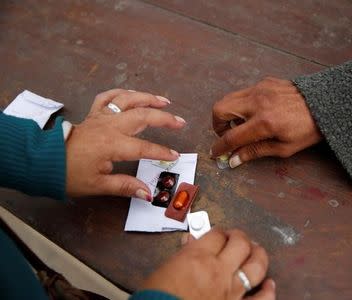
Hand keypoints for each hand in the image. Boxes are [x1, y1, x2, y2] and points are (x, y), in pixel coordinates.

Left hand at [65, 89, 185, 199]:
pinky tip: (132, 94)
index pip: (144, 147)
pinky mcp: (93, 114)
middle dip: (164, 118)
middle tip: (180, 121)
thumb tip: (147, 192)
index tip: (174, 156)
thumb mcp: (97, 185)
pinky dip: (122, 93)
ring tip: (164, 100)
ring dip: (148, 98)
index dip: (161, 152)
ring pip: (128, 100)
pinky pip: (108, 97)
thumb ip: (124, 186)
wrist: (44, 160)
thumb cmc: (69, 174)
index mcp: (112, 145)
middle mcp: (110, 126)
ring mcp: (101, 117)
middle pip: (142, 115)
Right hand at [141, 229, 274, 299]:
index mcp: (197, 257)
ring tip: (257, 252)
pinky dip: (268, 290)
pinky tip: (269, 284)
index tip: (219, 234)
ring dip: (259, 256)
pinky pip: (261, 299)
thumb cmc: (157, 297)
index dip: (220, 231)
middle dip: (240, 237)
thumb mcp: (164, 271)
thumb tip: (190, 243)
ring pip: (256, 266)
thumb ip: (181, 255)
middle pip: (240, 243)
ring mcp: (231, 291)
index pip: (217, 234)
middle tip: (238, 238)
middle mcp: (218, 271)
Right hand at [211, 77, 321, 167]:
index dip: (219, 147)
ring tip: (243, 125)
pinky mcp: (265, 82)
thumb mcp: (284, 147)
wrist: (327, 104)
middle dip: (218, 125)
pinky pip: (244, 93)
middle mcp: (258, 102)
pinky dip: (243, 104)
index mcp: (264, 122)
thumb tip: (233, 160)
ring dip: (229, 114)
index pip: (231, 137)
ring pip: (229, 98)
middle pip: (220, 110)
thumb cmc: (308, 129)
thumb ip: (255, 151)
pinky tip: (257, 113)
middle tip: (228, 135)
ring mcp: (260, 88)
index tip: (216, 153)